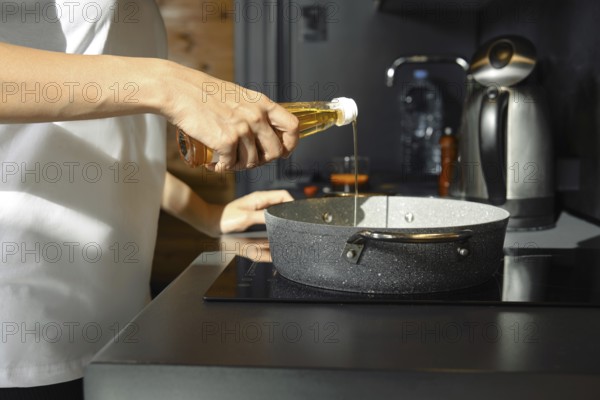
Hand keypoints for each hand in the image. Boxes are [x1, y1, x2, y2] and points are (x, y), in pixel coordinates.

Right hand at [162, 63, 298, 170]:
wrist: (178, 90)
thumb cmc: (204, 93)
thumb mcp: (238, 96)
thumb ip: (254, 111)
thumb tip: (265, 133)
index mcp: (262, 103)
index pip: (292, 126)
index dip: (290, 143)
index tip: (283, 151)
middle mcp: (256, 116)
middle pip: (274, 151)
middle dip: (262, 161)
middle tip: (246, 160)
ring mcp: (242, 129)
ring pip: (252, 162)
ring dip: (239, 166)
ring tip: (227, 159)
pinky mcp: (225, 141)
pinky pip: (231, 165)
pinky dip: (223, 168)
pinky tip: (215, 163)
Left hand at [219, 190, 293, 233]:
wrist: (212, 223)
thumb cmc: (225, 219)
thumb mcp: (246, 217)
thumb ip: (264, 217)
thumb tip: (280, 219)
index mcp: (260, 198)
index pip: (283, 195)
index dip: (293, 202)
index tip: (298, 213)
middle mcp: (261, 202)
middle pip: (282, 204)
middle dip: (289, 212)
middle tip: (295, 223)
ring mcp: (259, 209)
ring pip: (278, 211)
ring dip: (283, 218)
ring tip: (288, 228)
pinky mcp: (255, 216)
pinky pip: (270, 219)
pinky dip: (275, 224)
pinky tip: (277, 232)